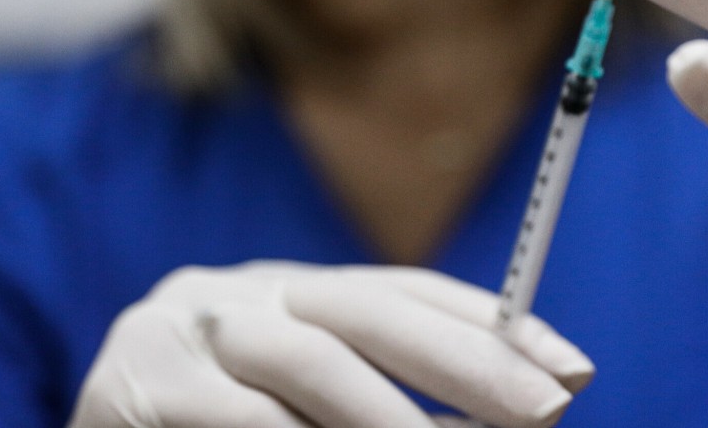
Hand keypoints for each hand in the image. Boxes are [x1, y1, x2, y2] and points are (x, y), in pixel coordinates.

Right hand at [69, 262, 592, 427]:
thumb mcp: (311, 412)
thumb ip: (386, 402)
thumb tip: (516, 408)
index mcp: (291, 292)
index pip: (407, 292)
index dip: (492, 326)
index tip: (573, 369)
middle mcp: (242, 293)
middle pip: (370, 310)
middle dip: (467, 362)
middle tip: (547, 410)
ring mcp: (184, 328)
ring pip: (308, 359)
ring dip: (391, 415)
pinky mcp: (135, 383)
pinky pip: (237, 416)